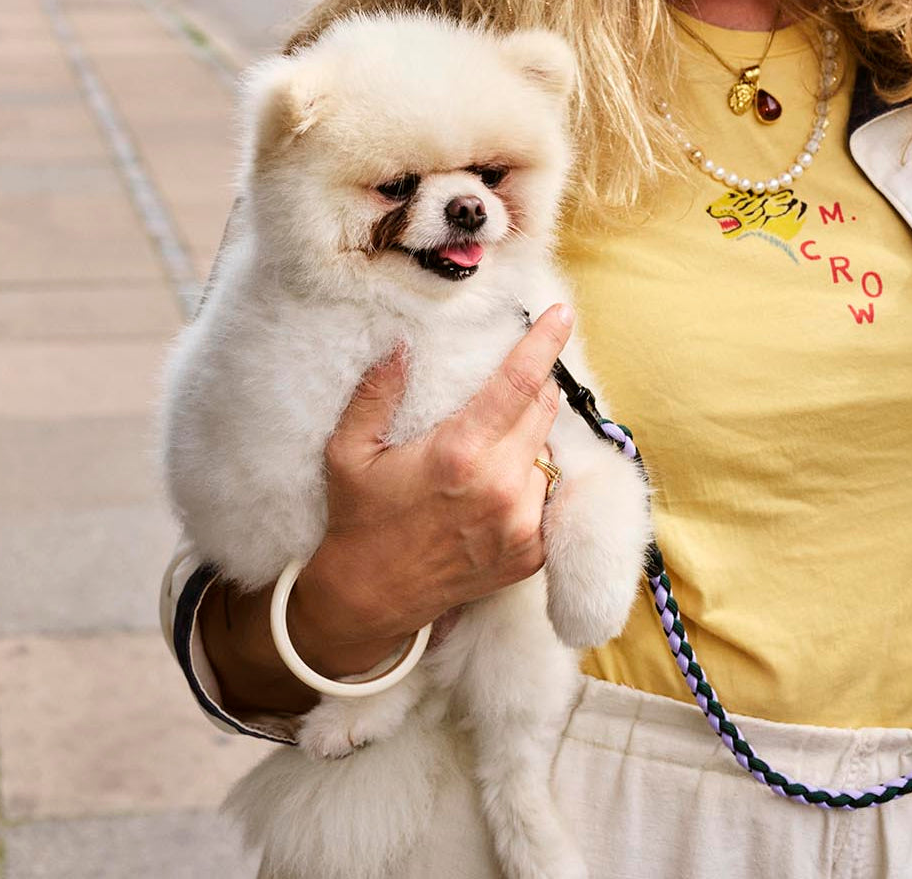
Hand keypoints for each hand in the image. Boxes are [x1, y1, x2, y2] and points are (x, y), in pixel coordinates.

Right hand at [289, 303, 575, 676]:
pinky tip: (498, 484)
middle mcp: (501, 487)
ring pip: (550, 452)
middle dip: (533, 388)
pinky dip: (533, 478)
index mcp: (459, 454)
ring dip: (531, 438)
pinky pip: (551, 494)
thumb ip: (376, 393)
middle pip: (544, 410)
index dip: (544, 343)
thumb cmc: (358, 519)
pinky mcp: (533, 552)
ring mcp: (523, 524)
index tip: (562, 314)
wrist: (372, 599)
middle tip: (506, 388)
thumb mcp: (349, 451)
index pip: (518, 384)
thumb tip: (399, 342)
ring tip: (491, 448)